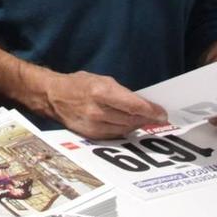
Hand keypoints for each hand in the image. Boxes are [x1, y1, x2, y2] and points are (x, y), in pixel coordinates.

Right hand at [38, 70, 168, 138]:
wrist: (54, 97)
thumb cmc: (80, 84)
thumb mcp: (102, 80)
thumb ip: (123, 93)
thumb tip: (143, 104)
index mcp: (101, 92)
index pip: (133, 106)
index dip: (151, 111)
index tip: (162, 114)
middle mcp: (98, 111)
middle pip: (132, 119)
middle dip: (147, 118)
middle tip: (157, 116)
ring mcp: (94, 126)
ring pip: (126, 129)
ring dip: (137, 125)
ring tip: (143, 119)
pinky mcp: (92, 136)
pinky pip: (116, 135)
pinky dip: (125, 130)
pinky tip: (128, 124)